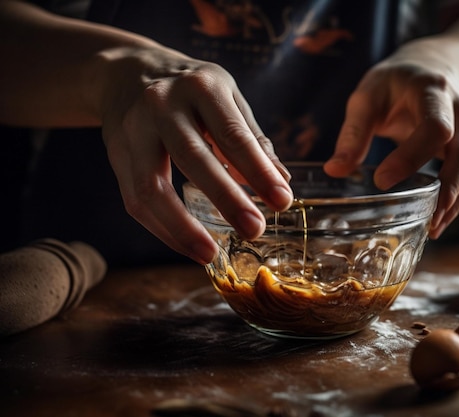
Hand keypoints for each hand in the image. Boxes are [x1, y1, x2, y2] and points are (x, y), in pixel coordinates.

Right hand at [94, 46, 292, 263]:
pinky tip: (190, 247)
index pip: (233, 134)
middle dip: (226, 198)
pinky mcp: (117, 155)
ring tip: (211, 254)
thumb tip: (282, 182)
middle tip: (254, 230)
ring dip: (182, 228)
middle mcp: (162, 104)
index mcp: (201, 86)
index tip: (282, 201)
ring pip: (152, 187)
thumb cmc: (190, 89)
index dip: (258, 171)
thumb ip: (252, 139)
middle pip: (193, 157)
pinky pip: (136, 201)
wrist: (125, 73)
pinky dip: (163, 230)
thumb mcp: (226, 98)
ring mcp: (133, 130)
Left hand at [324, 43, 458, 238]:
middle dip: (449, 190)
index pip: (434, 126)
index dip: (411, 157)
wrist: (431, 68)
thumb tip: (334, 170)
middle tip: (427, 219)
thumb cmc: (395, 85)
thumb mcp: (367, 98)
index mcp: (433, 90)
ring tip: (435, 225)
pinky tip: (448, 211)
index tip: (382, 181)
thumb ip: (353, 133)